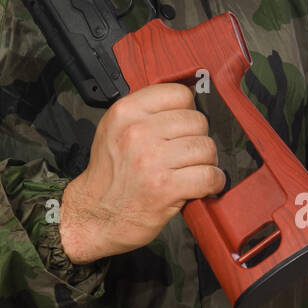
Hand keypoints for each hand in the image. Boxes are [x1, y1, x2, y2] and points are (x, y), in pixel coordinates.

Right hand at [59, 83, 225, 262]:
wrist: (95, 214)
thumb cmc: (109, 174)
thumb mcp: (115, 130)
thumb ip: (146, 112)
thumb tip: (188, 103)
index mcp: (125, 112)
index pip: (178, 93)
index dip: (186, 110)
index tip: (182, 126)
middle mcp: (137, 132)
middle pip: (197, 121)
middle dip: (197, 138)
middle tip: (186, 153)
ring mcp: (151, 160)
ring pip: (206, 147)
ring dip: (206, 162)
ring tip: (192, 170)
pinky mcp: (165, 188)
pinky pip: (208, 175)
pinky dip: (212, 182)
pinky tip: (202, 185)